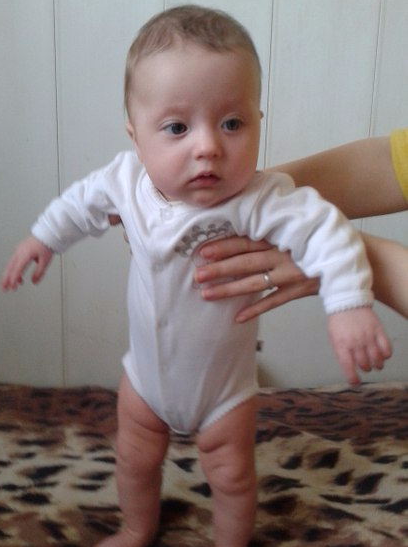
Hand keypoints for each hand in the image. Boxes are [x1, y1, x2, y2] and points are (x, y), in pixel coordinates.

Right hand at [1, 235, 52, 290]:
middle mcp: (19, 252)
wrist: (46, 234)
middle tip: (4, 289)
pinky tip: (18, 276)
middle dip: (6, 279)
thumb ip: (39, 272)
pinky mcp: (19, 250)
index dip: (14, 279)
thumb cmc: (46, 245)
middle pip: (9, 268)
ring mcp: (18, 250)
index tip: (13, 287)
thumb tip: (34, 282)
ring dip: (8, 275)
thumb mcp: (45, 261)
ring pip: (10, 265)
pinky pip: (13, 261)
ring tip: (10, 285)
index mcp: (25, 254)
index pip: (17, 269)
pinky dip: (13, 270)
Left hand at [193, 236, 319, 321]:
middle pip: (245, 263)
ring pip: (254, 283)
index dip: (224, 246)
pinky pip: (274, 302)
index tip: (202, 251)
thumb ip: (271, 231)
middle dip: (219, 269)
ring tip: (206, 295)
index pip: (246, 241)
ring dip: (229, 289)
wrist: (349, 256)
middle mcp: (282, 255)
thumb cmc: (315, 240)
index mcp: (278, 238)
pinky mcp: (300, 289)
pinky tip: (237, 317)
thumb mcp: (293, 230)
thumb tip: (241, 228)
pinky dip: (256, 309)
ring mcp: (291, 273)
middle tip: (197, 275)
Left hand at [327, 307, 391, 384]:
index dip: (352, 378)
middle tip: (365, 367)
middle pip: (365, 364)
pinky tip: (383, 355)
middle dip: (365, 369)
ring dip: (377, 365)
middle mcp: (356, 342)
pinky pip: (386, 348)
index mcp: (341, 344)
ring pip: (377, 359)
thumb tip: (349, 367)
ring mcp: (368, 336)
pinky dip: (386, 355)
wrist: (346, 301)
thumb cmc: (338, 321)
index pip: (348, 366)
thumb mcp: (333, 337)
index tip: (355, 382)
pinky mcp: (378, 330)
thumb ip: (341, 352)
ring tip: (376, 364)